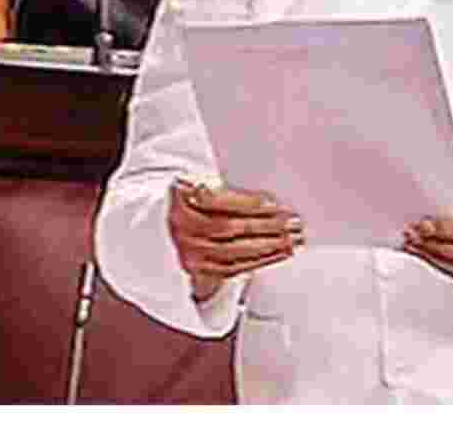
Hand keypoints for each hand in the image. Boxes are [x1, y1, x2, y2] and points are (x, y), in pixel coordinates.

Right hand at [167, 179, 302, 301]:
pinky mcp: (197, 270)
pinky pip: (232, 269)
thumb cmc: (188, 198)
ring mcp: (188, 252)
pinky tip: (277, 254)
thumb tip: (264, 198)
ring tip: (293, 240)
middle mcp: (181, 229)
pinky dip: (258, 262)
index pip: (216, 201)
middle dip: (266, 226)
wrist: (157, 225)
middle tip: (294, 223)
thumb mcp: (197, 181)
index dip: (247, 204)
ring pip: (233, 252)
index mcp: (179, 199)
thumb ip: (221, 187)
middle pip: (229, 228)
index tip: (275, 203)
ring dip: (268, 246)